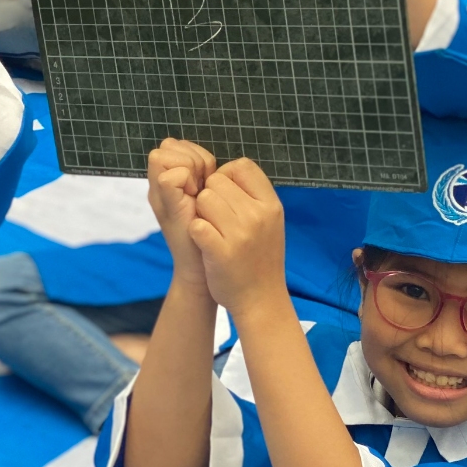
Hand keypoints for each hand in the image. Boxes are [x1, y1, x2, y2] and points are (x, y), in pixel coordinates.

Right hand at [148, 139, 215, 291]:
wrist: (206, 272)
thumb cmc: (213, 239)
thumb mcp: (208, 203)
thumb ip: (204, 180)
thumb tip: (210, 162)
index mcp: (171, 183)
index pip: (173, 144)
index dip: (194, 153)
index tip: (209, 176)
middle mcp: (159, 187)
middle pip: (166, 146)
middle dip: (192, 157)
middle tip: (205, 183)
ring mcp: (160, 196)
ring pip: (162, 155)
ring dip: (189, 166)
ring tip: (201, 190)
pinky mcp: (166, 207)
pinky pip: (169, 177)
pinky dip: (186, 180)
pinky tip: (196, 198)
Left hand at [190, 159, 287, 313]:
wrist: (261, 300)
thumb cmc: (260, 258)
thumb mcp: (270, 222)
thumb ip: (252, 196)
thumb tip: (228, 171)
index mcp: (271, 204)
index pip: (242, 166)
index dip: (226, 176)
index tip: (226, 196)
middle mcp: (258, 215)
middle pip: (216, 181)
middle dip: (210, 196)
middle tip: (218, 220)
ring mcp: (240, 233)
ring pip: (203, 199)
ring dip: (201, 213)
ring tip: (212, 231)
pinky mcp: (220, 251)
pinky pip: (197, 224)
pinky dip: (196, 232)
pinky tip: (205, 243)